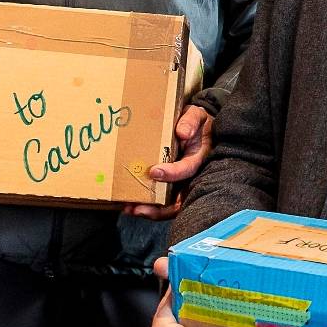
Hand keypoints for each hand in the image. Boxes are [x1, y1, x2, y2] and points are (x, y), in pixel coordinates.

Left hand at [123, 105, 213, 220]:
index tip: (155, 171)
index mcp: (198, 158)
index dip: (172, 173)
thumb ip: (191, 121)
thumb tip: (182, 133)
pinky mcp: (170, 185)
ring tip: (129, 209)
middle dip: (159, 209)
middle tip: (138, 209)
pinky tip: (129, 205)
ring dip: (150, 210)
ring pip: (169, 205)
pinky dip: (146, 205)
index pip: (187, 169)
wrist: (195, 125)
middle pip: (179, 200)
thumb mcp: (197, 116)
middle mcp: (190, 176)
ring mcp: (180, 183)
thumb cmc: (195, 122)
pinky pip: (160, 200)